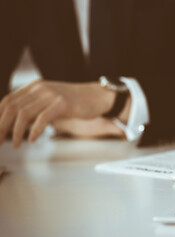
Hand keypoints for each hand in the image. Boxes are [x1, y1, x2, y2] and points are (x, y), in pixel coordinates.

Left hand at [0, 80, 115, 146]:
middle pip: (11, 107)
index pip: (7, 101)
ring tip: (16, 144)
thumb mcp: (50, 100)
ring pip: (24, 113)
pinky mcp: (62, 103)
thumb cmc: (75, 102)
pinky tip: (33, 139)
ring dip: (16, 132)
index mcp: (34, 87)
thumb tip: (15, 122)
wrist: (98, 96)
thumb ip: (34, 107)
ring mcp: (51, 95)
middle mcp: (40, 88)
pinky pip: (42, 118)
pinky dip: (34, 130)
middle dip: (1, 127)